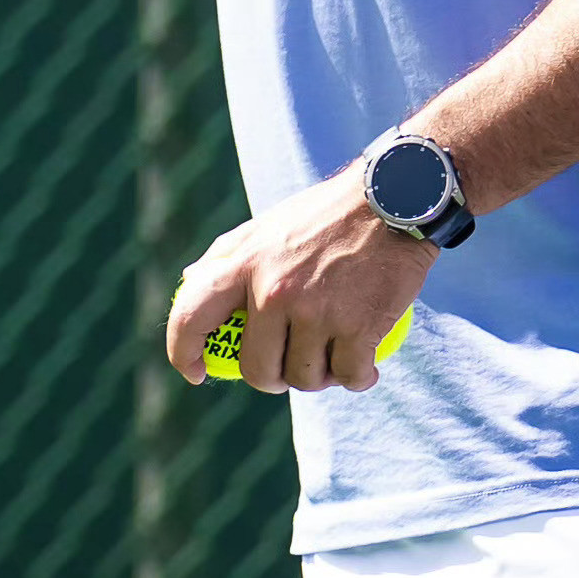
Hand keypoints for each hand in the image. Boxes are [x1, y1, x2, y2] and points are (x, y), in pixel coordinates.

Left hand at [162, 165, 439, 393]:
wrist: (393, 198)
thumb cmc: (326, 215)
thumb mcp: (267, 225)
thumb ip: (228, 255)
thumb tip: (189, 281)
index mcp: (244, 263)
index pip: (191, 317)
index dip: (184, 352)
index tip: (196, 372)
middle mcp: (274, 291)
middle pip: (257, 369)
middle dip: (271, 379)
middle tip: (289, 366)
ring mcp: (317, 312)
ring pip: (304, 378)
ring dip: (319, 378)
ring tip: (333, 356)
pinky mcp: (360, 327)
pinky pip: (349, 376)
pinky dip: (358, 378)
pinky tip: (365, 368)